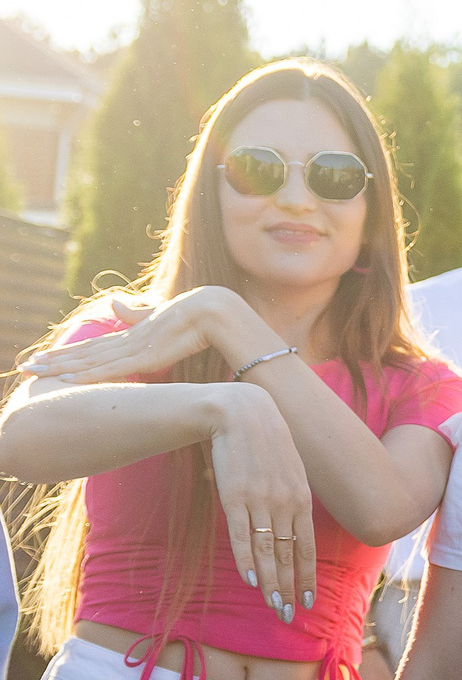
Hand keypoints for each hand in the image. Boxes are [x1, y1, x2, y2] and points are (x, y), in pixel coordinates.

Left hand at [21, 287, 265, 383]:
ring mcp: (135, 349)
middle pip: (83, 353)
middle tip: (25, 367)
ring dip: (60, 367)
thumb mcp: (162, 314)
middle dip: (53, 360)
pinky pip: (112, 370)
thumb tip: (114, 301)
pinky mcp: (147, 357)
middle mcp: (128, 340)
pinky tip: (67, 379)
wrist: (217, 311)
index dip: (67, 352)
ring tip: (33, 372)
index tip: (44, 357)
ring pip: (90, 361)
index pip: (94, 346)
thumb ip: (138, 312)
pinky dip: (88, 374)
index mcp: (133, 333)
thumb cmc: (199, 315)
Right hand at [206, 383, 318, 615]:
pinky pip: (242, 534)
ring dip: (270, 582)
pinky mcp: (235, 496)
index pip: (307, 546)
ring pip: (268, 550)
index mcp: (301, 499)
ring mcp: (261, 501)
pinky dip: (246, 558)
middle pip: (289, 555)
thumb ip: (292, 500)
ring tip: (273, 606)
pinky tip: (250, 579)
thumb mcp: (289, 471)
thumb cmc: (266, 444)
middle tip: (289, 614)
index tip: (308, 600)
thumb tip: (292, 527)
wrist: (241, 413)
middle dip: (289, 588)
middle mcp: (286, 503)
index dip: (307, 575)